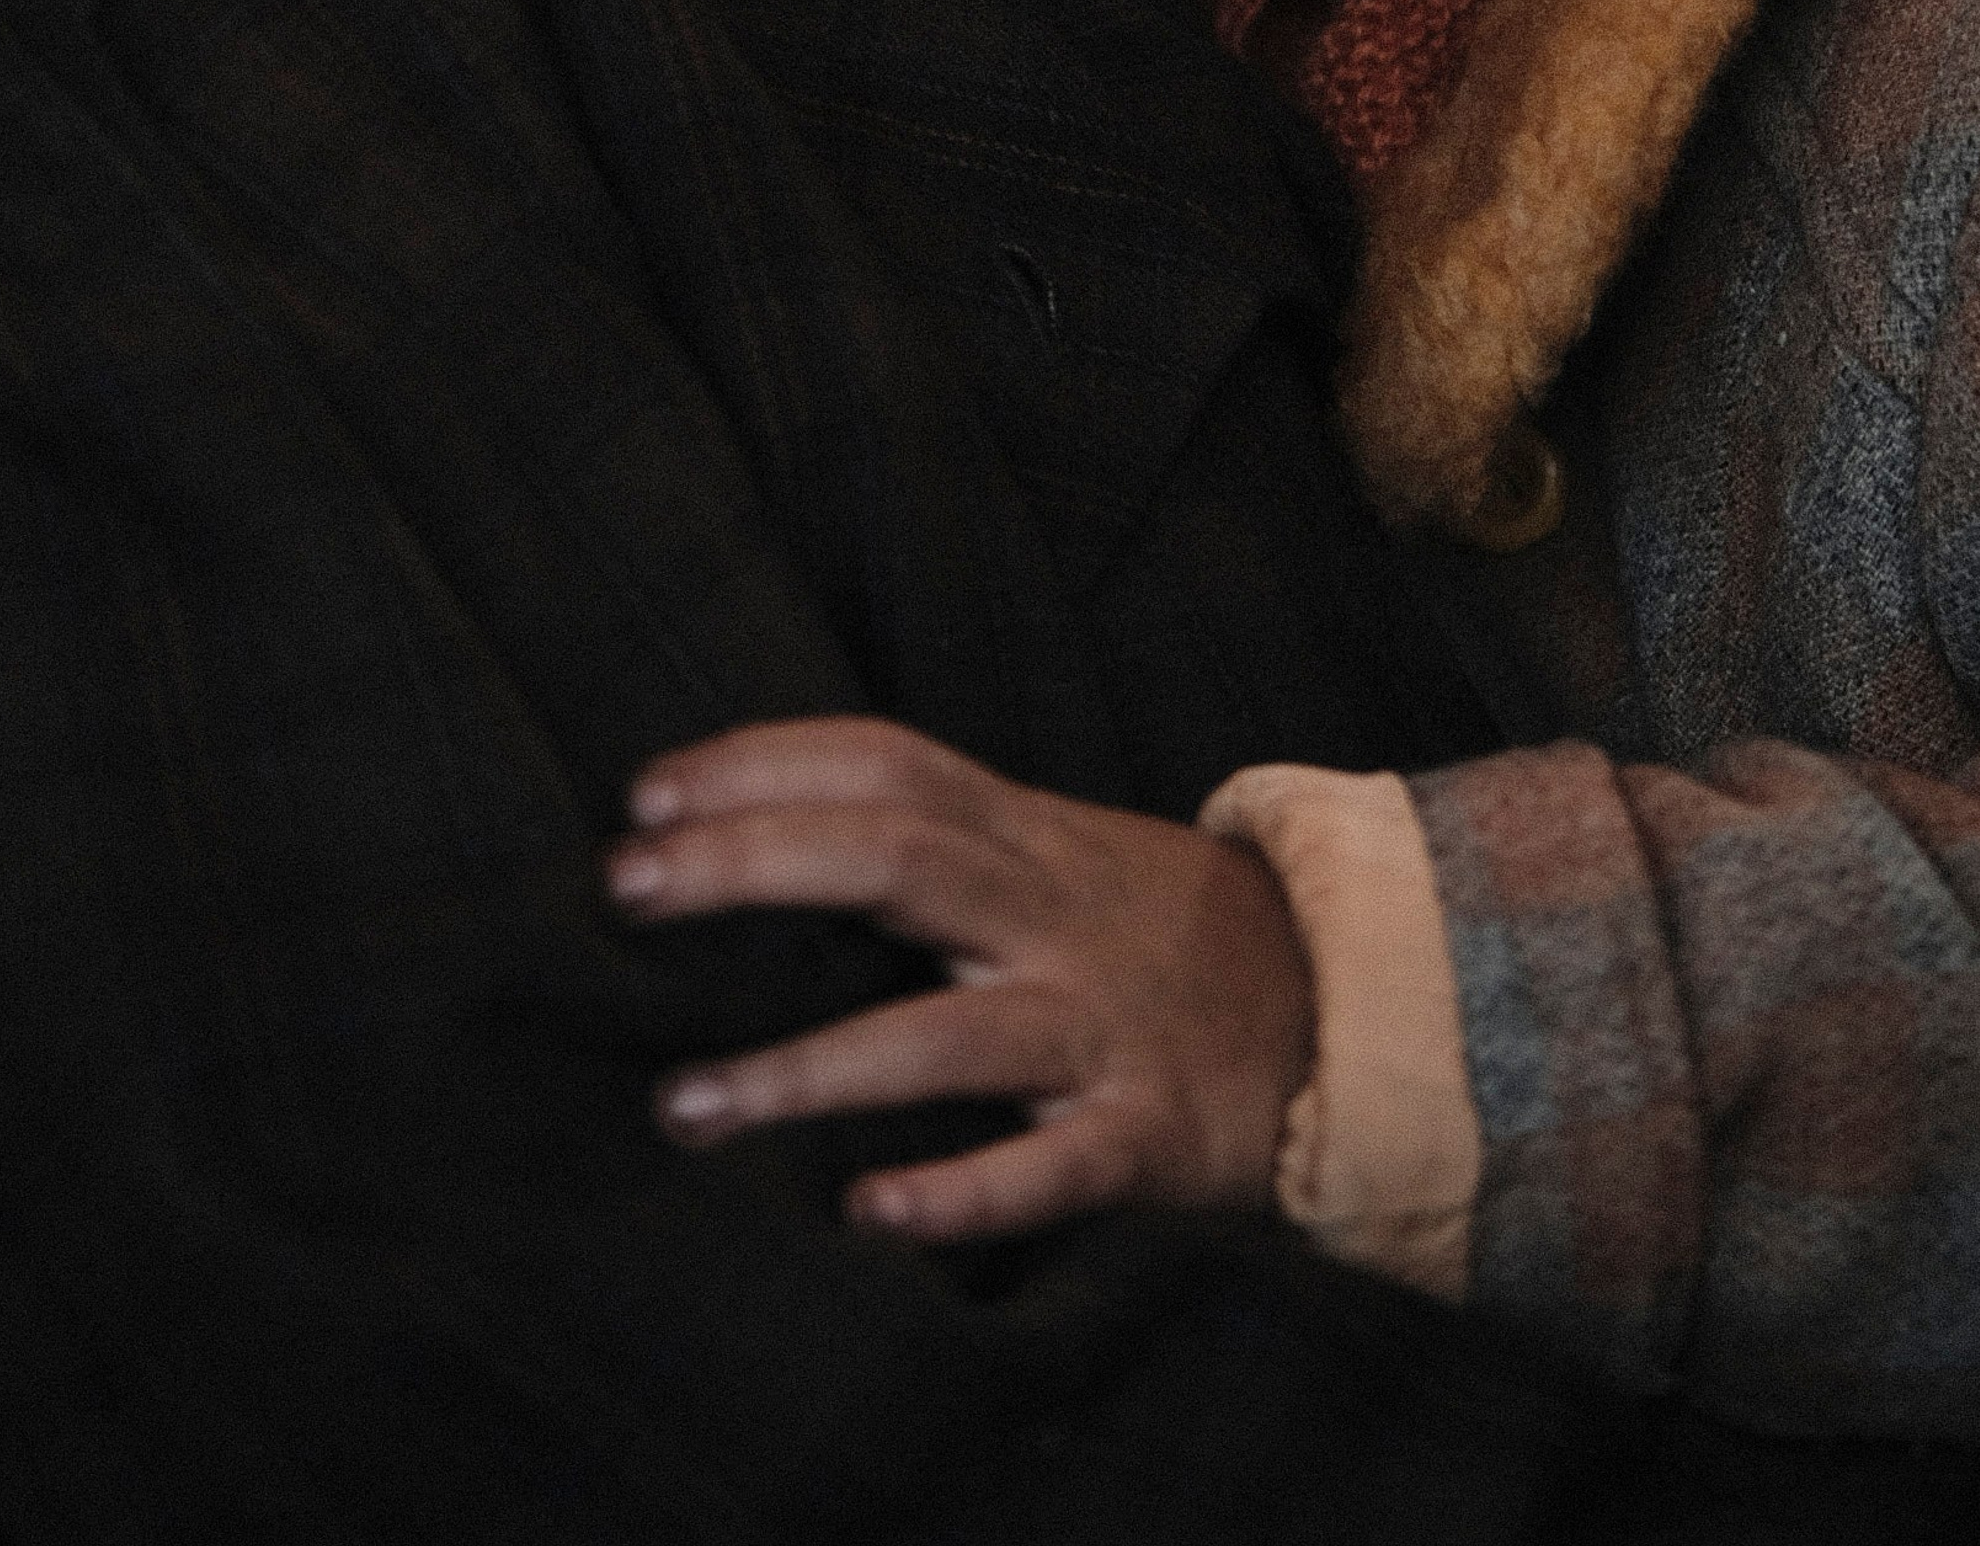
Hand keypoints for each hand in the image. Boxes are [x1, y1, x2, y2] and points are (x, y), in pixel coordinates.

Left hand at [604, 715, 1313, 1242]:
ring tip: (683, 1105)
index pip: (886, 763)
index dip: (766, 763)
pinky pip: (1052, 1167)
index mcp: (1026, 836)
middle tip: (624, 888)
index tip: (643, 791)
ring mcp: (1100, 1023)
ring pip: (946, 1032)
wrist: (1355, 1005)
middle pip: (896, 859)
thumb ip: (938, 839)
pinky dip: (964, 1192)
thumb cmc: (1161, 932)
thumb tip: (754, 831)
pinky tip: (873, 1216)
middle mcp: (1052, 915)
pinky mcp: (1148, 1133)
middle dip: (756, 864)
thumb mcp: (1059, 852)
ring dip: (811, 1068)